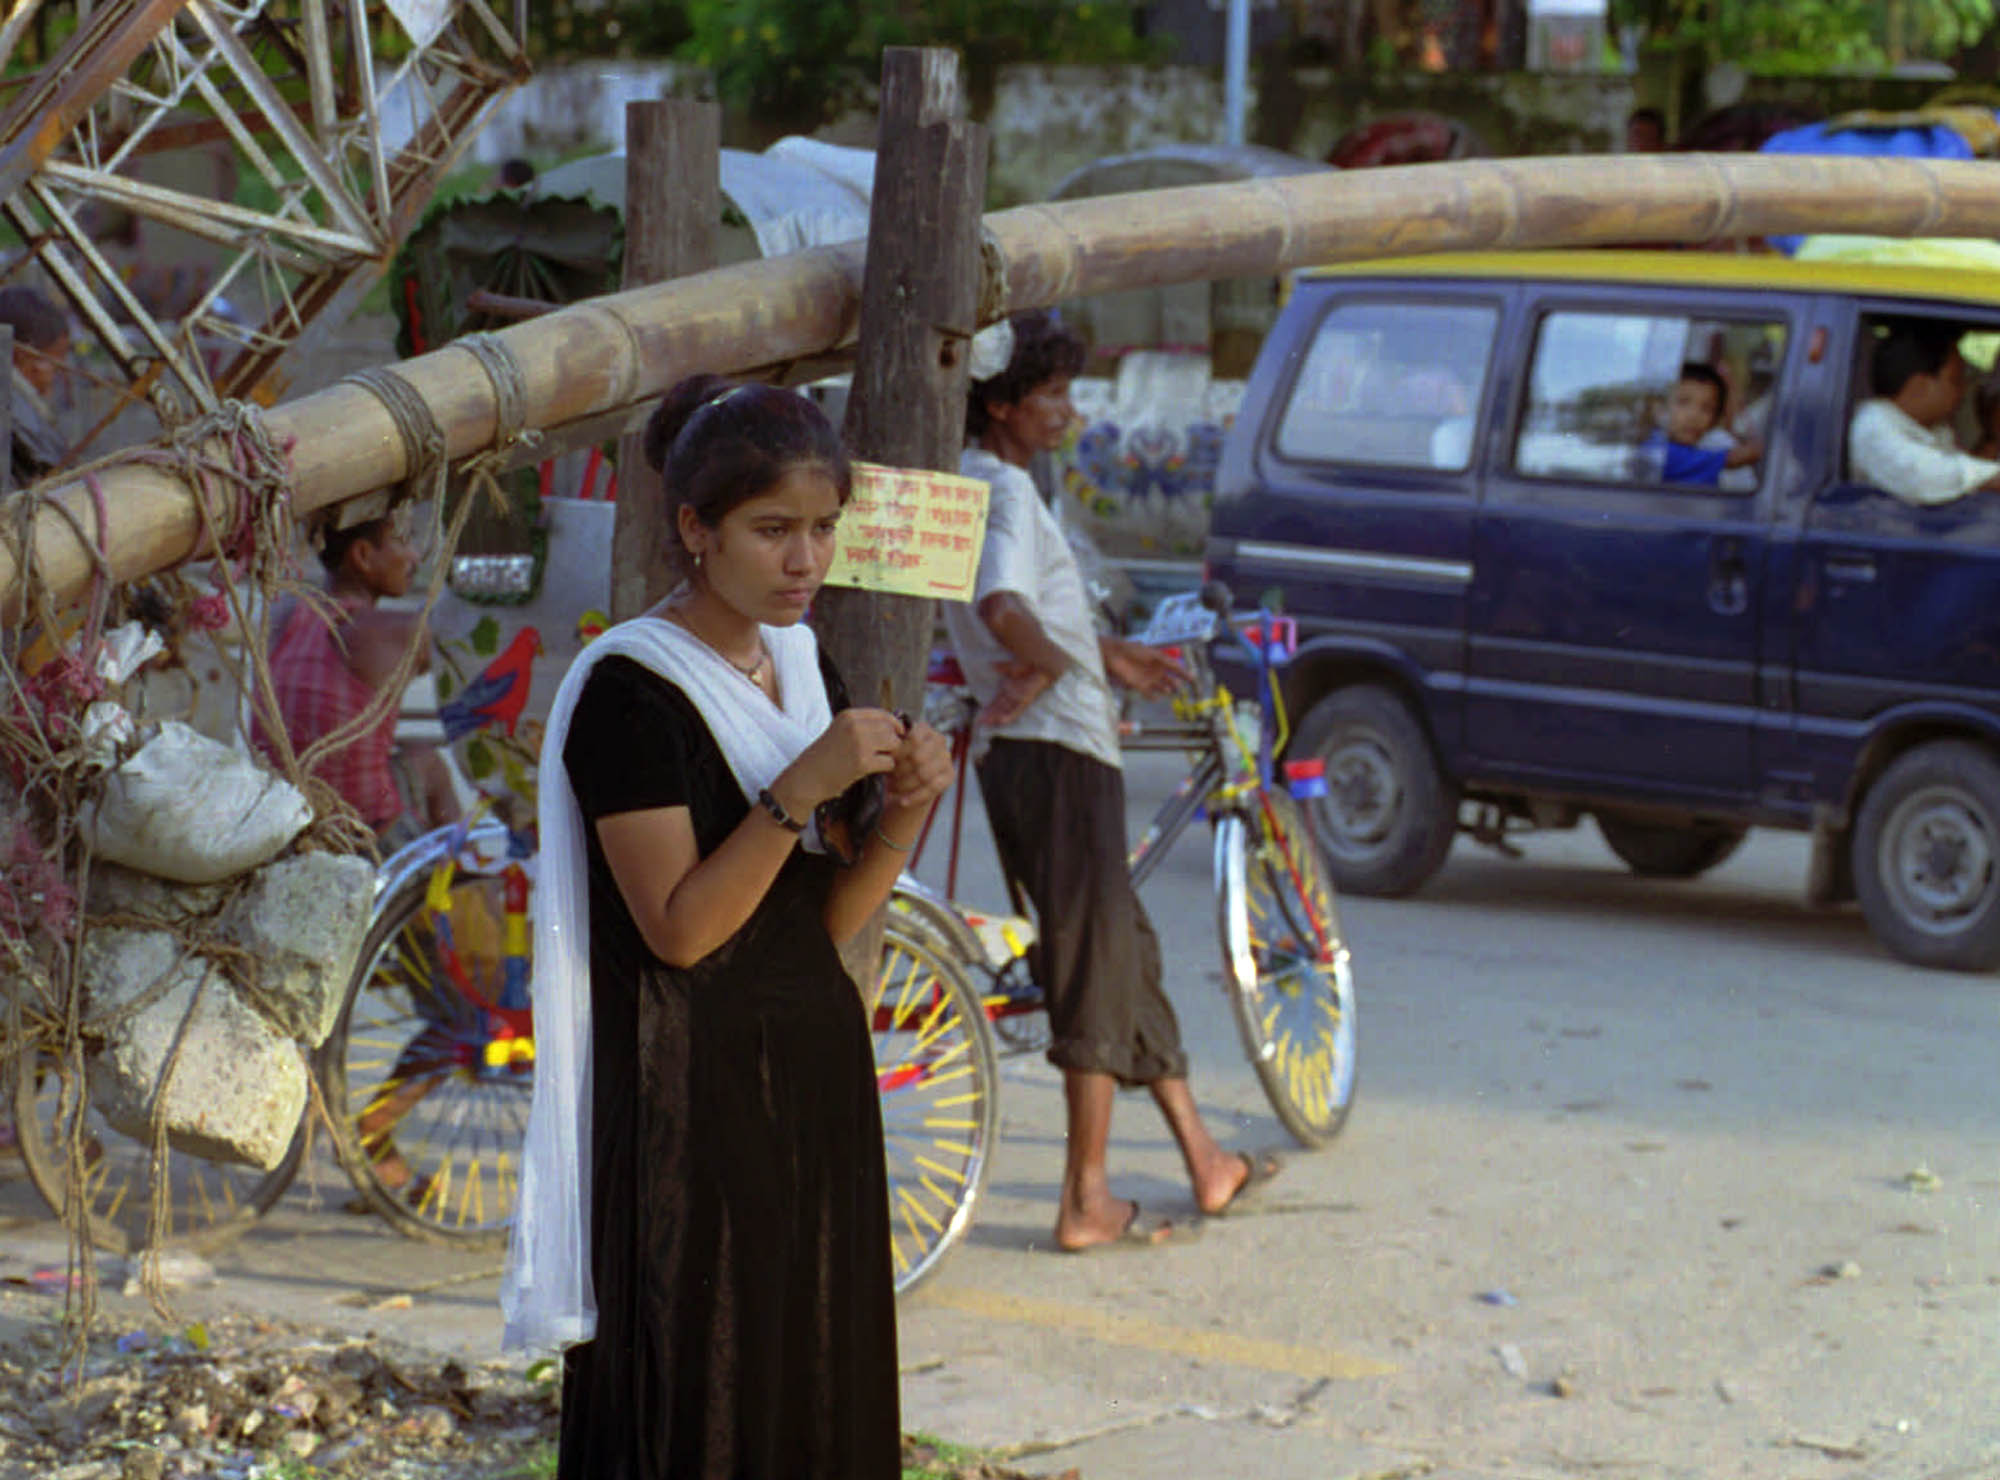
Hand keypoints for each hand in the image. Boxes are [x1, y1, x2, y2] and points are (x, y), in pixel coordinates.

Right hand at [774, 708, 904, 814]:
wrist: (807, 777)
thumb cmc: (824, 757)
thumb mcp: (840, 731)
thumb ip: (862, 726)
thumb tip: (893, 728)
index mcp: (849, 716)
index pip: (884, 715)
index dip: (895, 725)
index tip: (898, 735)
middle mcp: (855, 726)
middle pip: (891, 729)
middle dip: (893, 742)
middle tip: (886, 754)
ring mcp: (859, 743)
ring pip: (894, 744)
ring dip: (891, 754)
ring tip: (880, 761)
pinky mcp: (863, 762)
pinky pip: (889, 762)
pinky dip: (886, 768)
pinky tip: (875, 771)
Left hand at [885, 721, 952, 812]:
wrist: (907, 784)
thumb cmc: (896, 763)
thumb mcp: (891, 752)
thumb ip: (890, 747)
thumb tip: (885, 749)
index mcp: (924, 729)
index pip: (913, 739)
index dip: (898, 752)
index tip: (887, 761)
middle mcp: (939, 740)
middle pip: (919, 757)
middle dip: (900, 769)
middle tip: (889, 777)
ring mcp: (946, 758)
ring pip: (925, 774)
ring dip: (905, 784)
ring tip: (892, 788)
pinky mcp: (949, 776)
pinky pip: (932, 788)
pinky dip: (915, 797)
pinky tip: (902, 801)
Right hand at [981, 660, 1053, 727]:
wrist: (1040, 666)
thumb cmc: (1028, 665)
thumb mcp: (1012, 667)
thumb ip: (1003, 667)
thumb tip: (992, 665)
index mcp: (1008, 689)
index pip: (996, 701)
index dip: (988, 708)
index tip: (980, 714)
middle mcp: (1012, 696)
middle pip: (998, 708)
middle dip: (989, 715)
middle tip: (978, 722)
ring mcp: (1019, 699)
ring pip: (1005, 711)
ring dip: (995, 717)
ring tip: (986, 723)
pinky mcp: (1026, 700)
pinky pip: (1016, 711)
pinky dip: (1008, 716)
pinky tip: (1001, 721)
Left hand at [1102, 638, 1187, 697]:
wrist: (1115, 655)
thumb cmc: (1134, 651)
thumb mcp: (1154, 654)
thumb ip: (1167, 661)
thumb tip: (1181, 667)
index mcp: (1160, 661)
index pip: (1175, 668)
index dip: (1184, 673)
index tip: (1193, 679)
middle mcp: (1155, 670)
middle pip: (1170, 680)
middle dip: (1175, 684)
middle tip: (1179, 686)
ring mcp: (1148, 679)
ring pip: (1161, 688)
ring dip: (1166, 689)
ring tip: (1169, 690)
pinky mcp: (1138, 686)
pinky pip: (1149, 694)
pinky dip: (1153, 697)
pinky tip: (1157, 697)